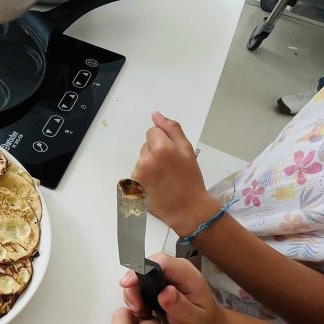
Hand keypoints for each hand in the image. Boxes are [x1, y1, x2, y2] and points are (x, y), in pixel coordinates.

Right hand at [121, 253, 221, 323]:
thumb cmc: (204, 322)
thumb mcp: (194, 319)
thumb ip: (180, 306)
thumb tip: (165, 292)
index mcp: (188, 274)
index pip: (160, 261)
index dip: (141, 269)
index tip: (128, 284)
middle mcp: (177, 269)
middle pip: (146, 265)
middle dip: (134, 285)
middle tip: (135, 306)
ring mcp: (168, 273)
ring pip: (140, 273)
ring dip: (134, 292)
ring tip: (139, 311)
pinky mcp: (160, 279)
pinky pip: (142, 281)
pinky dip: (136, 295)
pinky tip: (141, 309)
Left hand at [132, 111, 218, 233]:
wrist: (187, 208)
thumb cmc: (190, 179)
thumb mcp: (187, 149)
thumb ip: (171, 128)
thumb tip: (156, 115)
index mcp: (161, 148)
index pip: (152, 131)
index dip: (164, 141)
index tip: (172, 154)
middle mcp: (146, 160)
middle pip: (146, 145)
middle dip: (156, 152)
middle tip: (170, 167)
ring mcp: (138, 173)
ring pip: (142, 159)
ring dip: (150, 164)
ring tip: (164, 177)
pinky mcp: (133, 185)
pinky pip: (137, 172)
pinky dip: (145, 176)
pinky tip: (156, 185)